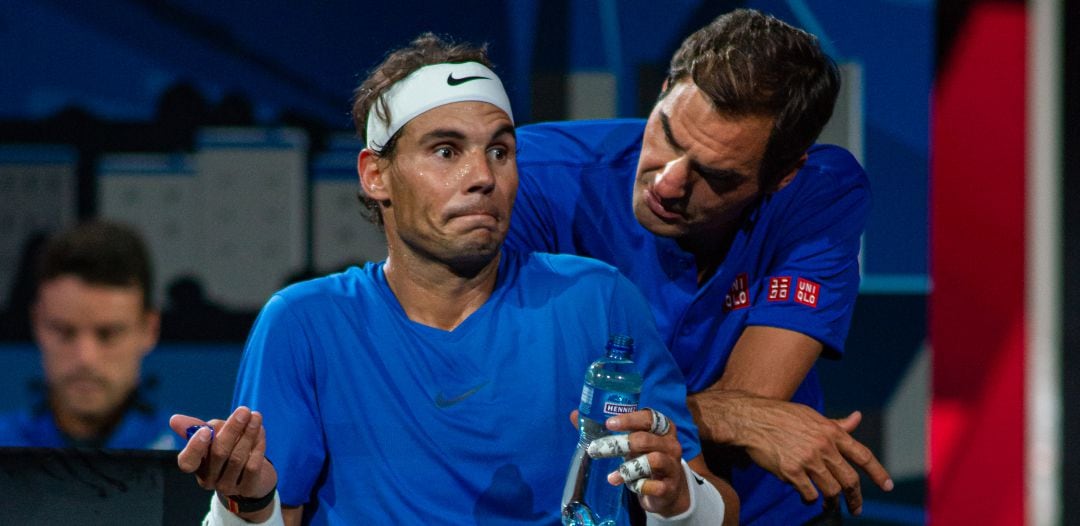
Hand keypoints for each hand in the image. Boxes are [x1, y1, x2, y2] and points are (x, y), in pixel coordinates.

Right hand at [170, 407, 277, 518]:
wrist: (254, 474)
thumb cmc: (227, 448)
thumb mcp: (212, 436)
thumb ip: (196, 427)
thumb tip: (174, 419)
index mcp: (196, 466)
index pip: (187, 462)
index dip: (195, 447)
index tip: (206, 429)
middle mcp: (208, 479)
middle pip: (218, 454)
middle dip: (232, 429)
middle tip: (244, 410)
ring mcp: (227, 487)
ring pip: (237, 458)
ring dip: (248, 434)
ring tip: (256, 416)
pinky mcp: (246, 489)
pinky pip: (252, 466)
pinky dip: (258, 446)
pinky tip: (261, 431)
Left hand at [586, 409, 690, 516]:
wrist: (666, 490)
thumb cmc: (644, 457)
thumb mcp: (630, 443)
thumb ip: (606, 430)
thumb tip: (575, 415)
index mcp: (663, 428)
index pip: (649, 417)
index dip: (629, 419)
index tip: (609, 424)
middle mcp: (670, 444)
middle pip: (645, 439)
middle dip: (619, 444)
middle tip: (596, 450)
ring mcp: (672, 465)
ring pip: (652, 460)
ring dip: (628, 468)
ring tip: (611, 477)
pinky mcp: (669, 486)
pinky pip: (654, 485)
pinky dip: (640, 486)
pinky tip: (629, 487)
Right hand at [687, 391, 892, 514]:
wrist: (750, 419)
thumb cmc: (781, 416)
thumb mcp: (812, 416)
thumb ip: (836, 424)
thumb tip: (858, 418)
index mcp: (831, 432)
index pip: (863, 455)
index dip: (878, 473)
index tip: (888, 486)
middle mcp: (823, 446)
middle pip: (850, 480)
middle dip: (855, 498)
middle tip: (856, 508)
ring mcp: (808, 460)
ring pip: (831, 491)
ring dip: (832, 502)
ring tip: (829, 505)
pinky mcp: (791, 472)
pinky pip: (809, 494)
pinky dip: (811, 500)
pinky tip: (807, 498)